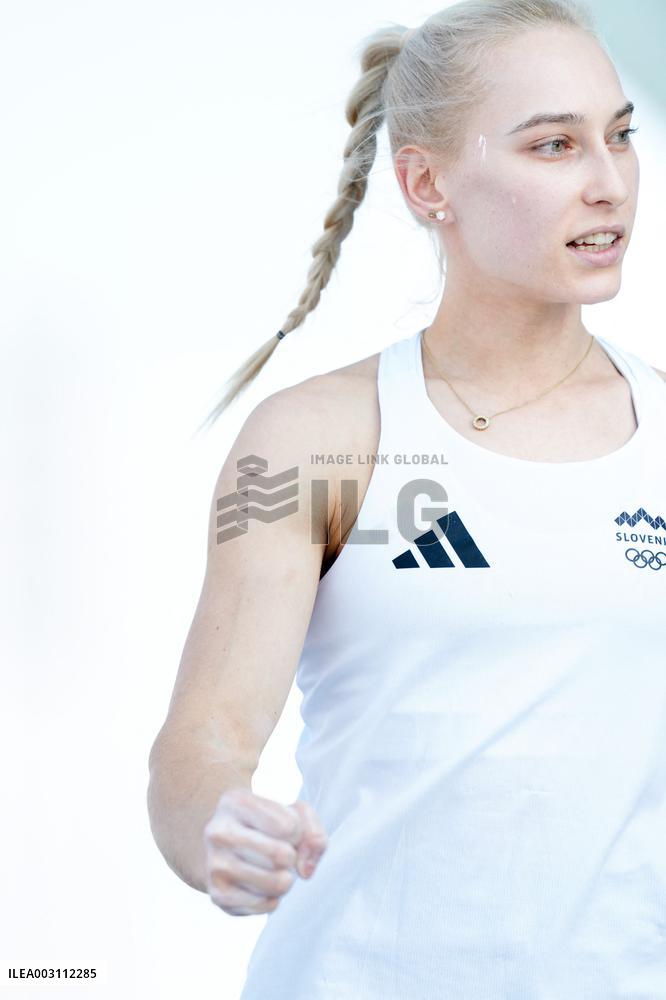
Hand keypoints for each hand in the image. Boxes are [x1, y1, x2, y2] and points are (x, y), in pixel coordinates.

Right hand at [203, 788, 327, 914]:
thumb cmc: (266, 824)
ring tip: (273, 869)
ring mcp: (215, 864)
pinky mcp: (218, 895)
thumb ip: (313, 831)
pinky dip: (273, 898)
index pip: (288, 826)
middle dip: (292, 857)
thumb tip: (304, 870)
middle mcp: (218, 831)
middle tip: (281, 852)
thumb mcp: (293, 812)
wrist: (226, 845)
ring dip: (285, 879)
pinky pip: (266, 905)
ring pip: (276, 883)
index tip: (285, 830)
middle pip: (281, 855)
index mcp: (235, 801)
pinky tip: (261, 884)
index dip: (297, 832)